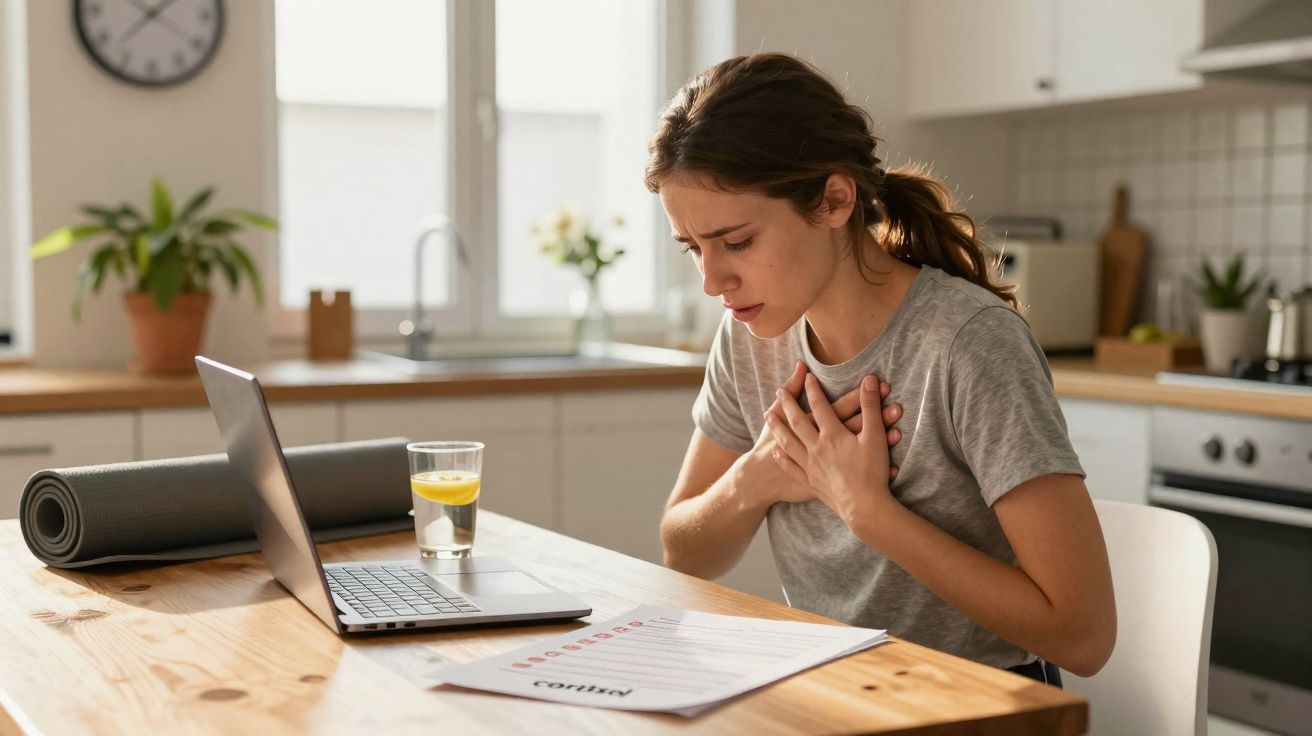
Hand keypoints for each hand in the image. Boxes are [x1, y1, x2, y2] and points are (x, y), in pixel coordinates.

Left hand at [749, 363, 902, 506]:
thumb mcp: (875, 435)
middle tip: (779, 391)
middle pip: (798, 421)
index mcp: (832, 434)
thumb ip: (871, 406)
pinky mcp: (810, 481)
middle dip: (788, 404)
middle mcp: (816, 447)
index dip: (813, 389)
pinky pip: (791, 466)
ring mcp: (810, 465)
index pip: (819, 405)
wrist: (863, 506)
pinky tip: (777, 450)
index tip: (808, 377)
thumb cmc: (872, 471)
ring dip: (777, 427)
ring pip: (788, 441)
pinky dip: (783, 456)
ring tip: (767, 416)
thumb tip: (869, 380)